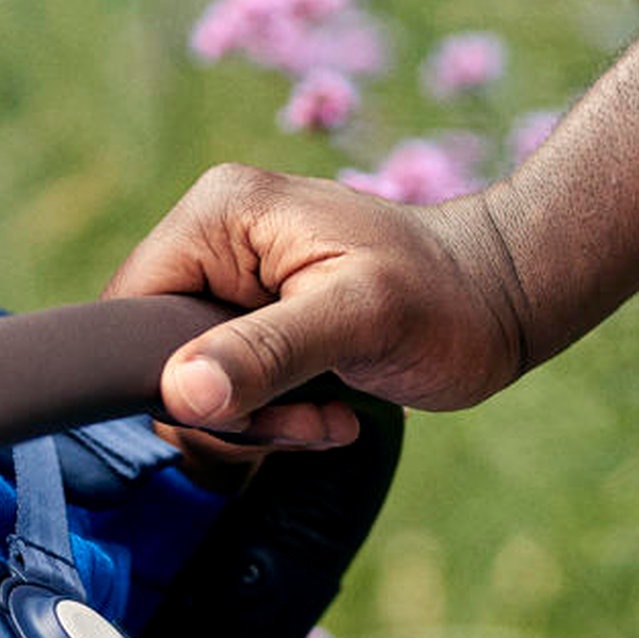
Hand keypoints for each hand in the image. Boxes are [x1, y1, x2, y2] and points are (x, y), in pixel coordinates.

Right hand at [104, 163, 532, 433]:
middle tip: (307, 416)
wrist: (508, 296)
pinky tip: (330, 408)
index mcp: (216, 215)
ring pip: (192, 383)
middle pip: (158, 356)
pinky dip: (273, 417)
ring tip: (328, 412)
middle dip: (229, 408)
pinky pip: (227, 386)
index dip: (171, 378)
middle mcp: (213, 238)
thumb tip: (179, 392)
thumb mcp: (357, 321)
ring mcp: (233, 279)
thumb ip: (264, 351)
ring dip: (258, 421)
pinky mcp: (256, 316)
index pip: (130, 314)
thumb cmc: (447, 298)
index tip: (251, 406)